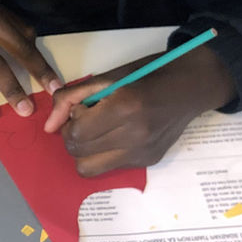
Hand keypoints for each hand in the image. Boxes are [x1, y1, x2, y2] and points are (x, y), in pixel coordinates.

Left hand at [44, 45, 235, 175]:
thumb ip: (71, 98)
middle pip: (78, 152)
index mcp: (125, 107)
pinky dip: (103, 154)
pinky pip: (109, 168)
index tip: (83, 108)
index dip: (71, 121)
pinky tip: (116, 137)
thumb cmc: (149, 74)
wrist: (193, 85)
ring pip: (88, 168)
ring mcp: (143, 152)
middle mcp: (135, 135)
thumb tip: (48, 126)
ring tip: (98, 132)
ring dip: (84, 151)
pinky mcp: (148, 162)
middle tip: (88, 119)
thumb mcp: (108, 77)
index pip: (75, 133)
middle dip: (73, 136)